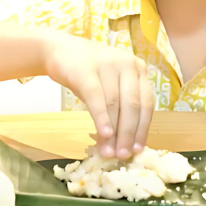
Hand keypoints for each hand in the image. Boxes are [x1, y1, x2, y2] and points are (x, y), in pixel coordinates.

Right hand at [43, 34, 153, 159]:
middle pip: (132, 106)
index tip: (137, 150)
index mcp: (138, 69)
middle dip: (128, 134)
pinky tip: (104, 134)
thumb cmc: (88, 73)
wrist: (59, 50)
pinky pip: (97, 97)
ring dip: (113, 132)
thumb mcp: (110, 86)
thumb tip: (122, 145)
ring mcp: (108, 64)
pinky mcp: (87, 70)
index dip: (142, 129)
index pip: (146, 104)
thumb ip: (119, 109)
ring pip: (115, 104)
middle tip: (122, 156)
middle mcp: (127, 64)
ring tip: (109, 152)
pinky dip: (102, 118)